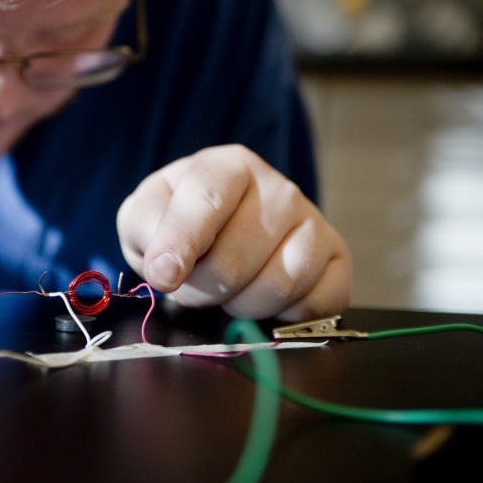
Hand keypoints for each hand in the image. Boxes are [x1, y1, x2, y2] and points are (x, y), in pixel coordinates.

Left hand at [116, 145, 350, 320]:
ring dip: (239, 306)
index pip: (207, 200)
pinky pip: (314, 305)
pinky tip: (264, 297)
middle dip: (202, 288)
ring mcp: (314, 222)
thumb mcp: (145, 216)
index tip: (164, 276)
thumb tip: (165, 269)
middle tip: (195, 281)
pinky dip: (283, 316)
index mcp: (228, 166)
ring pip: (276, 288)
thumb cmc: (178, 224)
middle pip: (235, 261)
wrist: (223, 233)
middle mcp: (279, 188)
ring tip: (228, 289)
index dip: (181, 242)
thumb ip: (145, 229)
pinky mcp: (337, 260)